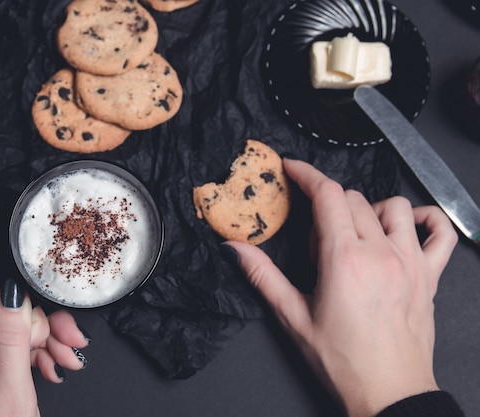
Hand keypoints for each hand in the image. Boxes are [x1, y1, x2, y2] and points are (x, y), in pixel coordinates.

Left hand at [0, 279, 89, 416]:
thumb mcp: (11, 394)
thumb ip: (11, 341)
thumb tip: (12, 293)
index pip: (3, 306)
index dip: (39, 317)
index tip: (67, 335)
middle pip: (9, 319)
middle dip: (46, 332)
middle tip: (71, 352)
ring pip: (11, 335)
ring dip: (43, 346)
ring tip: (64, 365)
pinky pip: (5, 354)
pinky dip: (30, 359)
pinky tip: (47, 371)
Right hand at [226, 159, 457, 416]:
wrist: (389, 394)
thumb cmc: (343, 362)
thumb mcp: (293, 318)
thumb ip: (263, 276)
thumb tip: (236, 250)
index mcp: (343, 260)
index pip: (327, 194)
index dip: (306, 174)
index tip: (292, 169)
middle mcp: (380, 253)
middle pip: (354, 198)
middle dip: (328, 201)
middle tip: (314, 228)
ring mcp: (410, 262)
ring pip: (392, 206)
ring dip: (369, 208)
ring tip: (355, 232)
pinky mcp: (429, 276)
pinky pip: (439, 232)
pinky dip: (424, 220)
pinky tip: (406, 228)